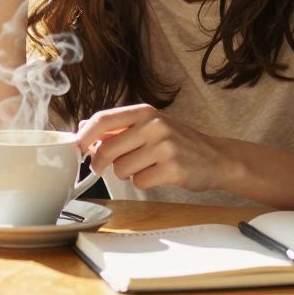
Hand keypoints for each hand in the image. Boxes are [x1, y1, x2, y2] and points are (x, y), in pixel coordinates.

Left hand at [75, 104, 233, 191]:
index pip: (104, 119)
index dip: (85, 135)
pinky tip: (158, 175)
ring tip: (144, 167)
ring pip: (122, 169)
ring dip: (127, 173)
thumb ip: (120, 127)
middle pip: (108, 148)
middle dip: (100, 162)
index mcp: (145, 112)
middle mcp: (154, 125)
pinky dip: (143, 182)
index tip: (77, 146)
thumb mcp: (151, 126)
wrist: (216, 157)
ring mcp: (165, 147)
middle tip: (100, 167)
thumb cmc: (179, 142)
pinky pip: (139, 182)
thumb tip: (84, 128)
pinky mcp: (172, 169)